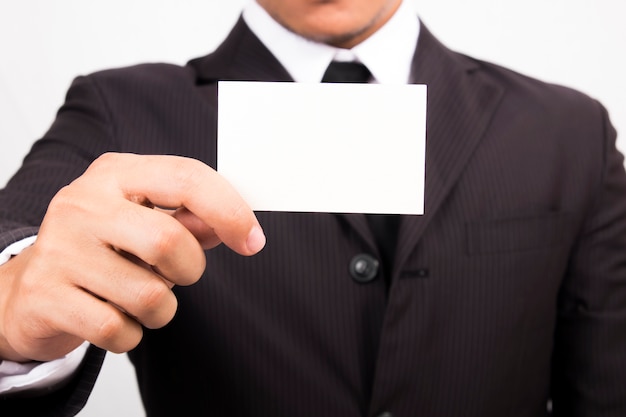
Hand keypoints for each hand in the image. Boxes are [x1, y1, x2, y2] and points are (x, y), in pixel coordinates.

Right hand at [0, 153, 264, 361]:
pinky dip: (131, 334)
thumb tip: (232, 226)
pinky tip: (112, 315)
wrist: (29, 288)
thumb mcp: (143, 219)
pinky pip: (118, 330)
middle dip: (190, 269)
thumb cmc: (101, 248)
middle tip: (177, 273)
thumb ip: (189, 219)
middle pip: (169, 241)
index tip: (253, 241)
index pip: (186, 178)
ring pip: (149, 295)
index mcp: (115, 174)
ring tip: (139, 296)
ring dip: (162, 308)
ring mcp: (60, 250)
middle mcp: (83, 204)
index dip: (230, 211)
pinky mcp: (47, 296)